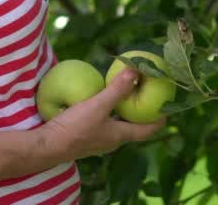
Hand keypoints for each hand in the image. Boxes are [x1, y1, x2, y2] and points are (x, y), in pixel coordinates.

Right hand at [39, 68, 165, 160]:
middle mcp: (112, 140)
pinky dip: (108, 112)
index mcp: (120, 135)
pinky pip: (103, 123)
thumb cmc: (75, 128)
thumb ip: (117, 89)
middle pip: (133, 127)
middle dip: (142, 112)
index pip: (147, 130)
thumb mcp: (98, 105)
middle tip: (148, 95)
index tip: (168, 107)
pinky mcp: (85, 136)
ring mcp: (98, 139)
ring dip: (124, 112)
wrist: (48, 145)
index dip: (160, 119)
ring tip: (127, 95)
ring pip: (118, 124)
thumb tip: (136, 71)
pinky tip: (101, 101)